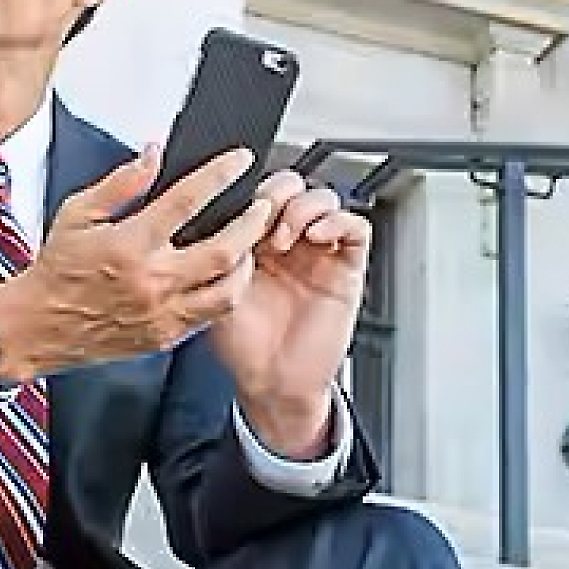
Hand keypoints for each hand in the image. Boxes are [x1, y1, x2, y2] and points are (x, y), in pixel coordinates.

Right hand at [0, 145, 278, 381]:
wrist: (37, 327)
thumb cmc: (56, 271)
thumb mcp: (76, 214)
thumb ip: (120, 184)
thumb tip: (153, 156)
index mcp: (129, 245)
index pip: (187, 201)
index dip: (219, 175)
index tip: (239, 160)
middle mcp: (151, 281)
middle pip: (224, 249)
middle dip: (252, 223)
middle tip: (262, 206)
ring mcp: (161, 313)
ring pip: (228, 290)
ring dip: (247, 263)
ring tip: (250, 244)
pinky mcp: (164, 337)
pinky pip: (210, 317)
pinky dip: (225, 293)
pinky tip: (225, 277)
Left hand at [205, 169, 371, 454]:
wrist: (272, 382)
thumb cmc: (242, 344)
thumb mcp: (215, 290)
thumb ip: (218, 252)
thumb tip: (212, 215)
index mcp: (253, 242)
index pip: (259, 193)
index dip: (251, 189)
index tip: (235, 202)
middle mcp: (287, 242)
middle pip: (293, 186)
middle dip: (278, 191)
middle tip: (261, 212)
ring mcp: (318, 253)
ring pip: (324, 199)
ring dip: (304, 207)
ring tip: (284, 235)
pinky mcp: (346, 268)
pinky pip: (355, 228)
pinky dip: (338, 221)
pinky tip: (317, 237)